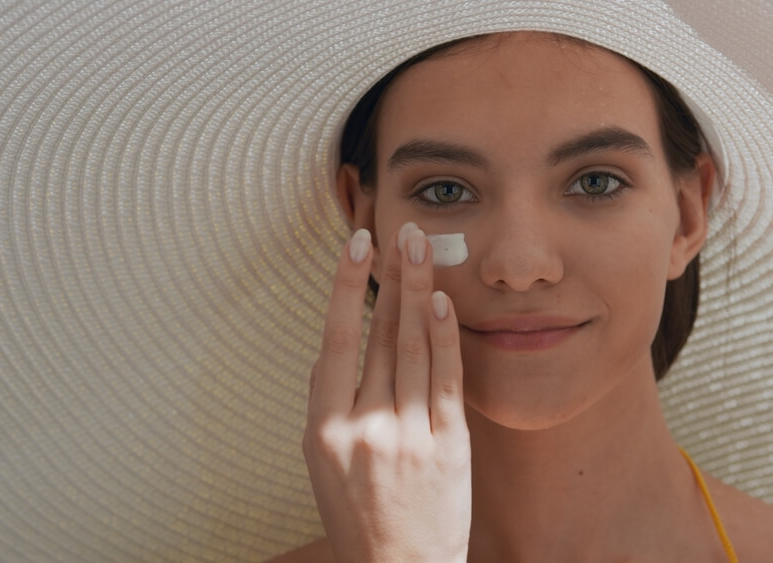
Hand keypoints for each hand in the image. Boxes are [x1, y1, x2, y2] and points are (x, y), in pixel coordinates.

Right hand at [303, 223, 471, 562]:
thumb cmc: (358, 517)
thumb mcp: (325, 464)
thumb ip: (334, 406)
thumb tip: (345, 345)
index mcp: (324, 431)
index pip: (335, 341)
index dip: (345, 288)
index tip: (356, 245)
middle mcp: (363, 428)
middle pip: (380, 335)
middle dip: (392, 277)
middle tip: (402, 231)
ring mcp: (408, 435)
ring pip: (413, 349)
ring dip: (419, 292)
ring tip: (424, 250)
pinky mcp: (448, 446)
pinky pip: (445, 381)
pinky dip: (444, 338)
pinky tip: (441, 303)